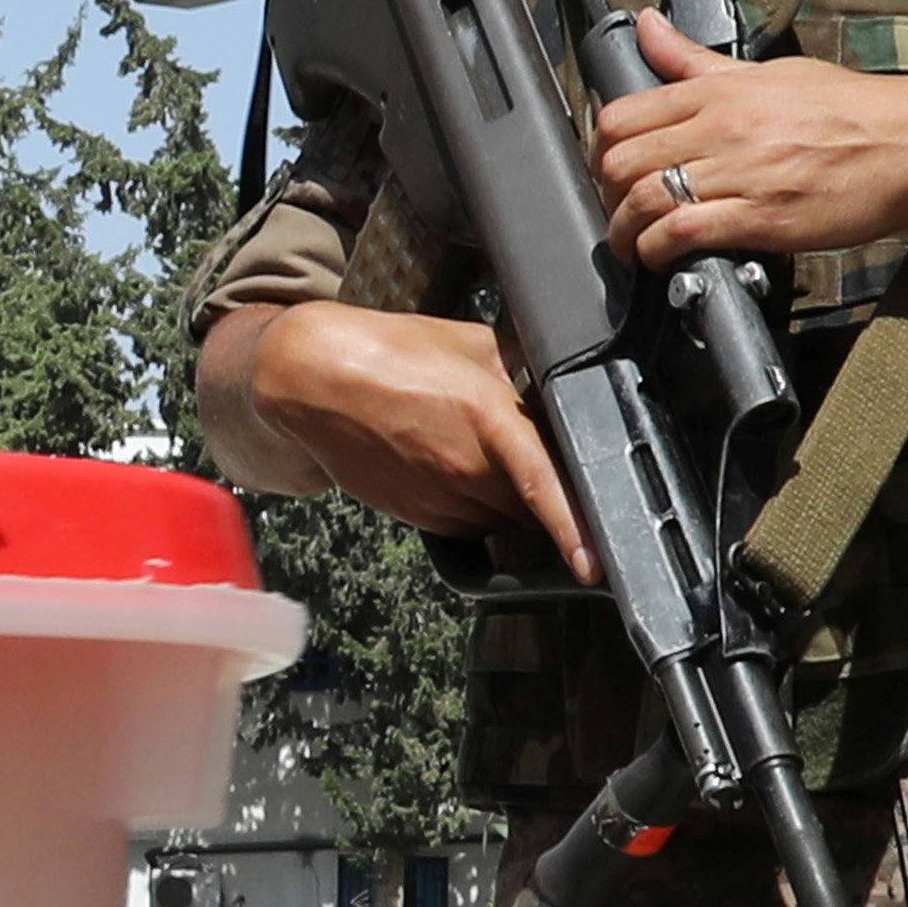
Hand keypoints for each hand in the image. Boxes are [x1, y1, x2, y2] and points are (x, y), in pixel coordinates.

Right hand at [226, 301, 586, 576]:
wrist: (312, 382)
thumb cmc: (387, 354)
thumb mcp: (475, 342)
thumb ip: (525, 368)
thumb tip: (559, 383)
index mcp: (486, 417)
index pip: (544, 484)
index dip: (575, 528)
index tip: (595, 564)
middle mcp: (464, 468)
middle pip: (531, 505)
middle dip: (546, 489)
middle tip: (540, 454)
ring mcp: (439, 498)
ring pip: (501, 519)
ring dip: (509, 497)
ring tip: (483, 449)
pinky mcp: (418, 516)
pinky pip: (470, 524)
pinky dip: (477, 505)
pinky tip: (456, 465)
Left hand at [589, 7, 907, 279]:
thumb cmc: (851, 109)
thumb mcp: (769, 72)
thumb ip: (696, 60)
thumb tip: (648, 27)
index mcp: (720, 91)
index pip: (622, 115)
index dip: (604, 150)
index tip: (612, 170)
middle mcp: (721, 127)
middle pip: (620, 161)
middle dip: (606, 194)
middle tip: (618, 211)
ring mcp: (739, 172)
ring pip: (642, 200)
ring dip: (624, 232)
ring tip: (632, 246)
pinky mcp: (760, 217)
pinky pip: (681, 233)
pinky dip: (657, 251)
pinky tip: (661, 259)